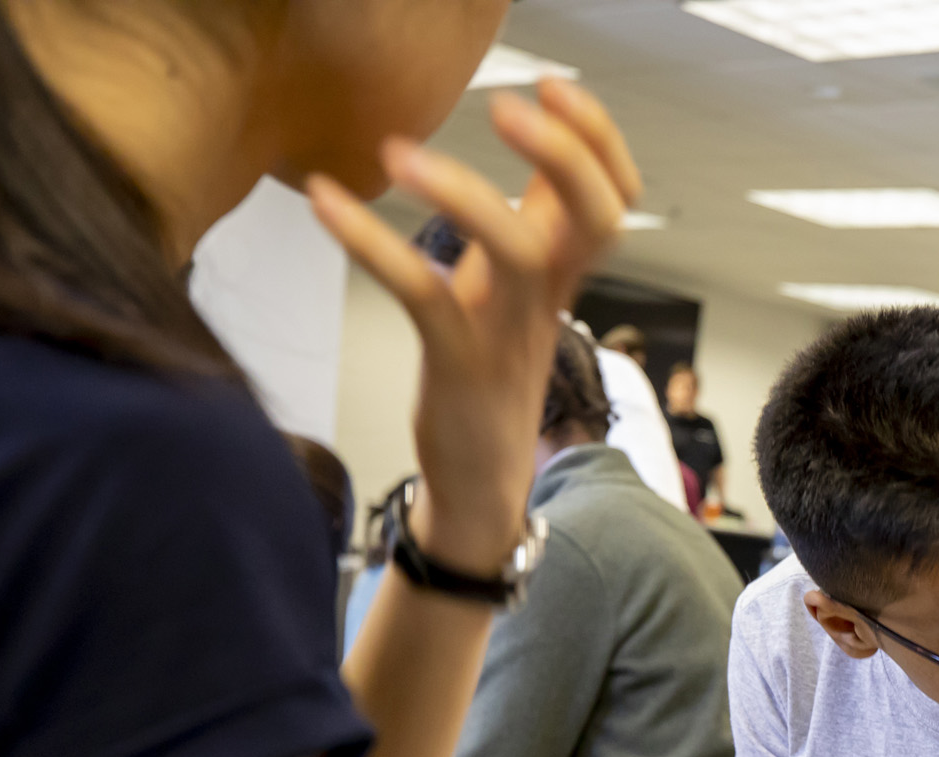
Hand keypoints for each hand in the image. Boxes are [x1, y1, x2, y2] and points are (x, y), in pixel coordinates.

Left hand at [306, 78, 641, 572]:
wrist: (479, 486)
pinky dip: (371, 243)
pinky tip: (323, 201)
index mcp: (563, 277)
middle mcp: (547, 299)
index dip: (599, 139)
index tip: (555, 87)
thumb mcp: (513, 299)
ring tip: (395, 151)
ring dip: (461, 189)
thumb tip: (529, 172)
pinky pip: (423, 294)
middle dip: (565, 151)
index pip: (615, 199)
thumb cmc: (486, 384)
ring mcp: (507, 334)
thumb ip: (525, 235)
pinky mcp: (458, 366)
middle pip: (597, 216)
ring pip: (518, 250)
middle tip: (508, 103)